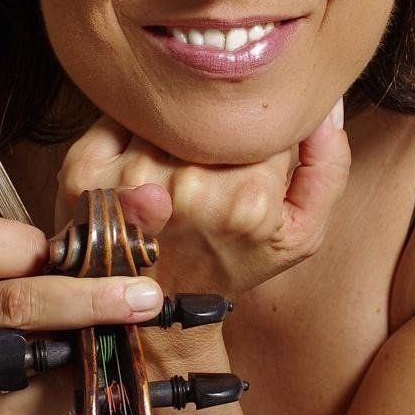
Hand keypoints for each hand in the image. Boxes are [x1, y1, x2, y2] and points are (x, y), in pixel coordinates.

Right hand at [0, 197, 169, 414]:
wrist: (35, 373)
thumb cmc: (47, 297)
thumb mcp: (69, 252)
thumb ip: (110, 218)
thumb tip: (153, 197)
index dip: (27, 246)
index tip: (74, 251)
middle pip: (11, 302)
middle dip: (88, 297)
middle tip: (144, 297)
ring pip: (23, 355)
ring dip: (84, 342)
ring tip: (124, 332)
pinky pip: (32, 403)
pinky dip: (71, 387)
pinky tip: (92, 373)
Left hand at [55, 101, 349, 302]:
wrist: (157, 309)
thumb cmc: (230, 264)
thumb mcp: (301, 232)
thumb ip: (329, 166)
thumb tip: (326, 105)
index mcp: (248, 199)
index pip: (265, 118)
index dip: (261, 129)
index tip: (250, 155)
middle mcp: (188, 186)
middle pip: (214, 112)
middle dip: (217, 129)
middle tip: (211, 164)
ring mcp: (132, 178)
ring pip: (170, 109)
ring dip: (175, 126)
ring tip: (176, 167)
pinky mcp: (85, 171)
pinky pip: (120, 114)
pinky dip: (131, 126)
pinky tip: (140, 161)